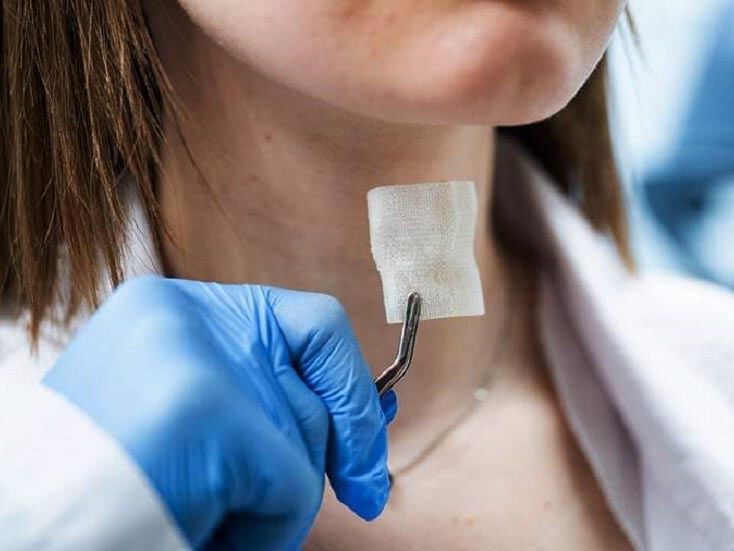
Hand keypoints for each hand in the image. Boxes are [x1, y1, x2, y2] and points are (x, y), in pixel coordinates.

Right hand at [43, 275, 396, 548]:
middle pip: (315, 393)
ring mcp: (197, 361)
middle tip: (265, 499)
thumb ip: (274, 394)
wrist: (33, 524)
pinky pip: (291, 487)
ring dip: (270, 502)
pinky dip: (263, 530)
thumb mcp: (193, 405)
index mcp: (178, 307)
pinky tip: (202, 528)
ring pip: (307, 443)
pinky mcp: (204, 415)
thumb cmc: (114, 472)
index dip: (351, 387)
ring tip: (199, 509)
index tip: (363, 456)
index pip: (315, 321)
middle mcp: (188, 316)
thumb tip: (377, 415)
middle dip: (312, 459)